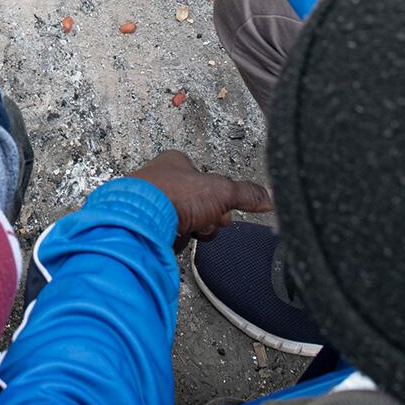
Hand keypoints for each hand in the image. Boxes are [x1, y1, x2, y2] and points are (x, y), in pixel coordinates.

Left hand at [126, 150, 272, 244]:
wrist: (137, 221)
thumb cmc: (169, 196)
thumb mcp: (221, 190)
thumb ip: (246, 194)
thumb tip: (267, 197)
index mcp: (175, 163)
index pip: (208, 182)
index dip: (219, 200)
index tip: (221, 210)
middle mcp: (159, 179)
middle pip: (198, 206)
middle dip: (205, 219)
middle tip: (200, 221)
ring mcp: (149, 203)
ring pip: (183, 222)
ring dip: (190, 232)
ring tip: (182, 231)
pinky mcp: (142, 225)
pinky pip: (166, 237)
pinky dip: (172, 242)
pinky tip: (169, 240)